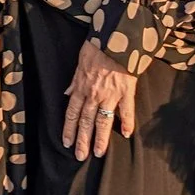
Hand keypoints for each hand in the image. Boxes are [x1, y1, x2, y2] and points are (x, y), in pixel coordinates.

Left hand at [62, 40, 136, 158]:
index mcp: (81, 88)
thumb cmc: (97, 48)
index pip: (71, 114)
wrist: (116, 38)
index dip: (69, 130)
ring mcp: (110, 95)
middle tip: (81, 156)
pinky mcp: (127, 91)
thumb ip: (74, 82)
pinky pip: (127, 110)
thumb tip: (67, 93)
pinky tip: (127, 134)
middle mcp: (94, 95)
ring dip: (101, 138)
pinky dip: (127, 123)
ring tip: (100, 153)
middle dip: (83, 141)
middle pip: (86, 122)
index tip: (67, 143)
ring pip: (104, 121)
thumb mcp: (79, 63)